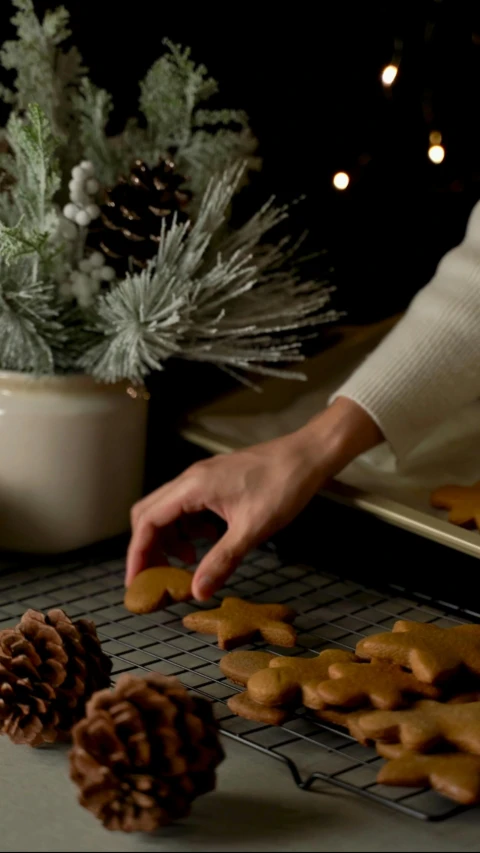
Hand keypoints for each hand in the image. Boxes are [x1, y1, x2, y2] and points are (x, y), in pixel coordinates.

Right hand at [126, 397, 382, 599]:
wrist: (307, 456)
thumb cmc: (283, 486)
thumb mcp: (252, 529)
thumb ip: (222, 560)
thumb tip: (197, 591)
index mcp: (193, 487)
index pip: (148, 521)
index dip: (138, 554)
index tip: (137, 582)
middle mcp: (190, 479)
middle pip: (150, 514)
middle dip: (149, 548)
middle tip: (157, 578)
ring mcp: (202, 478)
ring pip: (168, 511)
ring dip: (170, 539)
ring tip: (188, 563)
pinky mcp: (214, 481)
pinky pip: (188, 507)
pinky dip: (189, 528)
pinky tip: (209, 542)